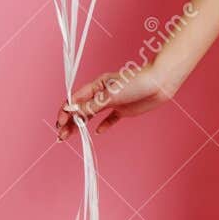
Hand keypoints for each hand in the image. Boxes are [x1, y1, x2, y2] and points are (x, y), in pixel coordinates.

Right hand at [55, 62, 175, 139]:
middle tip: (61, 136)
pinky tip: (97, 132)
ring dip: (81, 124)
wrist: (158, 84)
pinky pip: (109, 118)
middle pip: (81, 108)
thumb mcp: (109, 96)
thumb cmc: (135, 83)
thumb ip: (90, 105)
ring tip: (70, 136)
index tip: (59, 124)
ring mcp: (113, 101)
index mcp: (97, 85)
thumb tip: (70, 110)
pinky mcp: (123, 109)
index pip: (75, 99)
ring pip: (92, 114)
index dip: (66, 111)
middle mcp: (103, 93)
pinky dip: (103, 125)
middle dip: (70, 122)